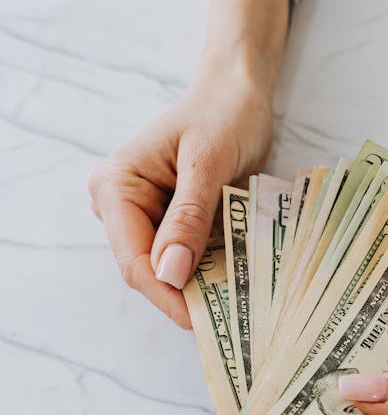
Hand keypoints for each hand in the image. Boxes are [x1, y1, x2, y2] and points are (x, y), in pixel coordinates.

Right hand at [88, 62, 271, 327]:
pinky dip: (216, 272)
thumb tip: (170, 272)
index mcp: (116, 187)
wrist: (238, 91)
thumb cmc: (222, 112)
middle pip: (150, 271)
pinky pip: (191, 259)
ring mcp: (148, 218)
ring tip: (243, 309)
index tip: (204, 322)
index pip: (134, 259)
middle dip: (187, 295)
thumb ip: (188, 216)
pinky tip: (243, 285)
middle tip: (232, 323)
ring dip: (205, 287)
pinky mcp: (174, 225)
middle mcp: (122, 207)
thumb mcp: (209, 162)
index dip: (167, 294)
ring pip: (171, 271)